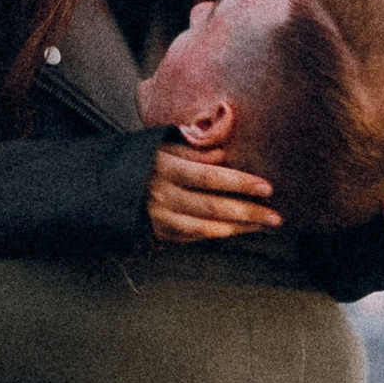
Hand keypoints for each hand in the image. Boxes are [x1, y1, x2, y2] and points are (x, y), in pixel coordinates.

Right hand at [148, 142, 280, 240]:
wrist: (107, 187)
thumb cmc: (141, 160)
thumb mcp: (162, 146)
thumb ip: (192, 150)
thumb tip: (224, 154)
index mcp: (165, 168)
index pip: (209, 177)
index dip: (239, 183)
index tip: (266, 187)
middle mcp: (163, 195)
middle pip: (213, 207)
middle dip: (247, 212)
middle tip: (276, 217)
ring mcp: (160, 217)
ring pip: (206, 227)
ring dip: (238, 228)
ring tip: (264, 226)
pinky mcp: (159, 232)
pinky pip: (194, 236)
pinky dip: (218, 234)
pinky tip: (239, 230)